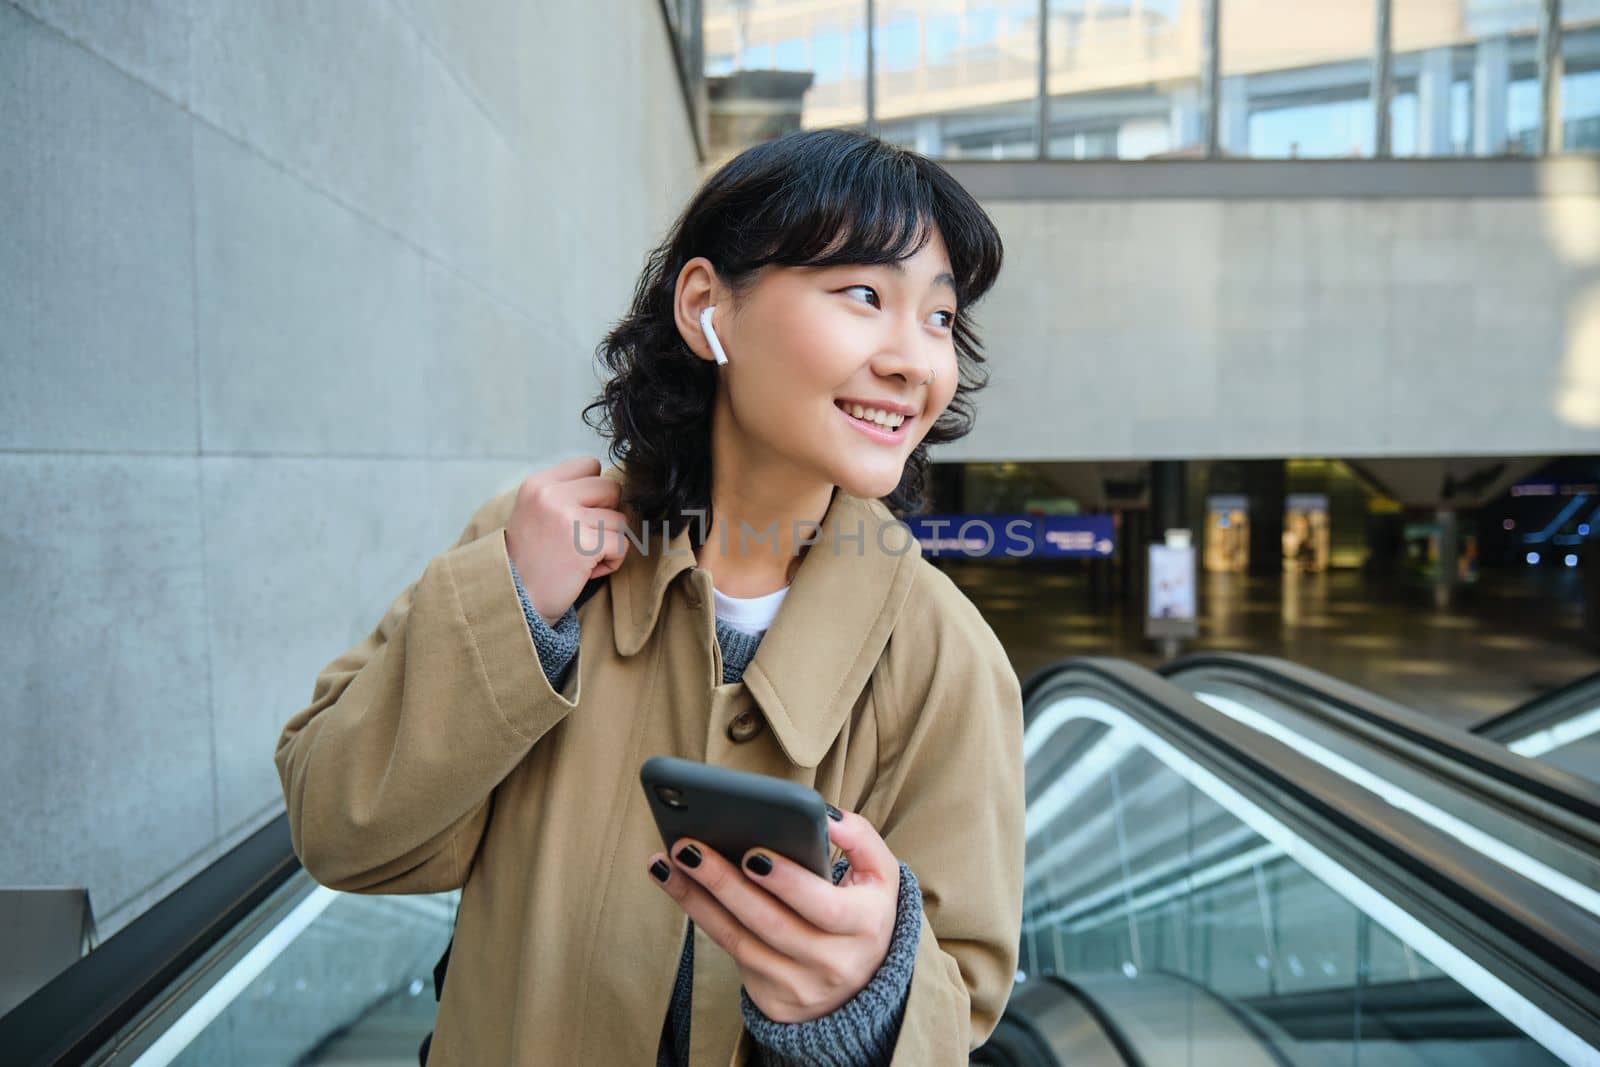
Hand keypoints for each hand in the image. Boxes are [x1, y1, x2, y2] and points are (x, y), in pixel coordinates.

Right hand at [503, 456, 629, 625]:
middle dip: (606, 514)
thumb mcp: (535, 512)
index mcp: (538, 484)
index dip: (594, 491)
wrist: (514, 599)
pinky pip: (622, 544)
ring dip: (608, 542)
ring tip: (582, 557)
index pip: (590, 465)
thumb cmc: (530, 559)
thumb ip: (565, 493)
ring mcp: (568, 518)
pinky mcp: (585, 545)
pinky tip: (588, 570)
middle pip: (611, 488)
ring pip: (620, 519)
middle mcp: (551, 495)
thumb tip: (613, 486)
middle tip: (584, 537)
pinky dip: (612, 561)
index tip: (581, 514)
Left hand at [646, 807, 899, 1023]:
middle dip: (726, 883)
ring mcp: (799, 985)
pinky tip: (676, 884)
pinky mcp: (771, 997)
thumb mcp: (880, 875)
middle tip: (689, 848)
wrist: (861, 986)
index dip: (788, 883)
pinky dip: (700, 916)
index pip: (825, 907)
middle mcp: (834, 963)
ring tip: (669, 861)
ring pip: (740, 940)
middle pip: (771, 923)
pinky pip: (730, 952)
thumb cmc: (862, 912)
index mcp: (865, 927)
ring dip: (698, 899)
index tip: (752, 854)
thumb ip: (859, 838)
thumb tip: (823, 815)